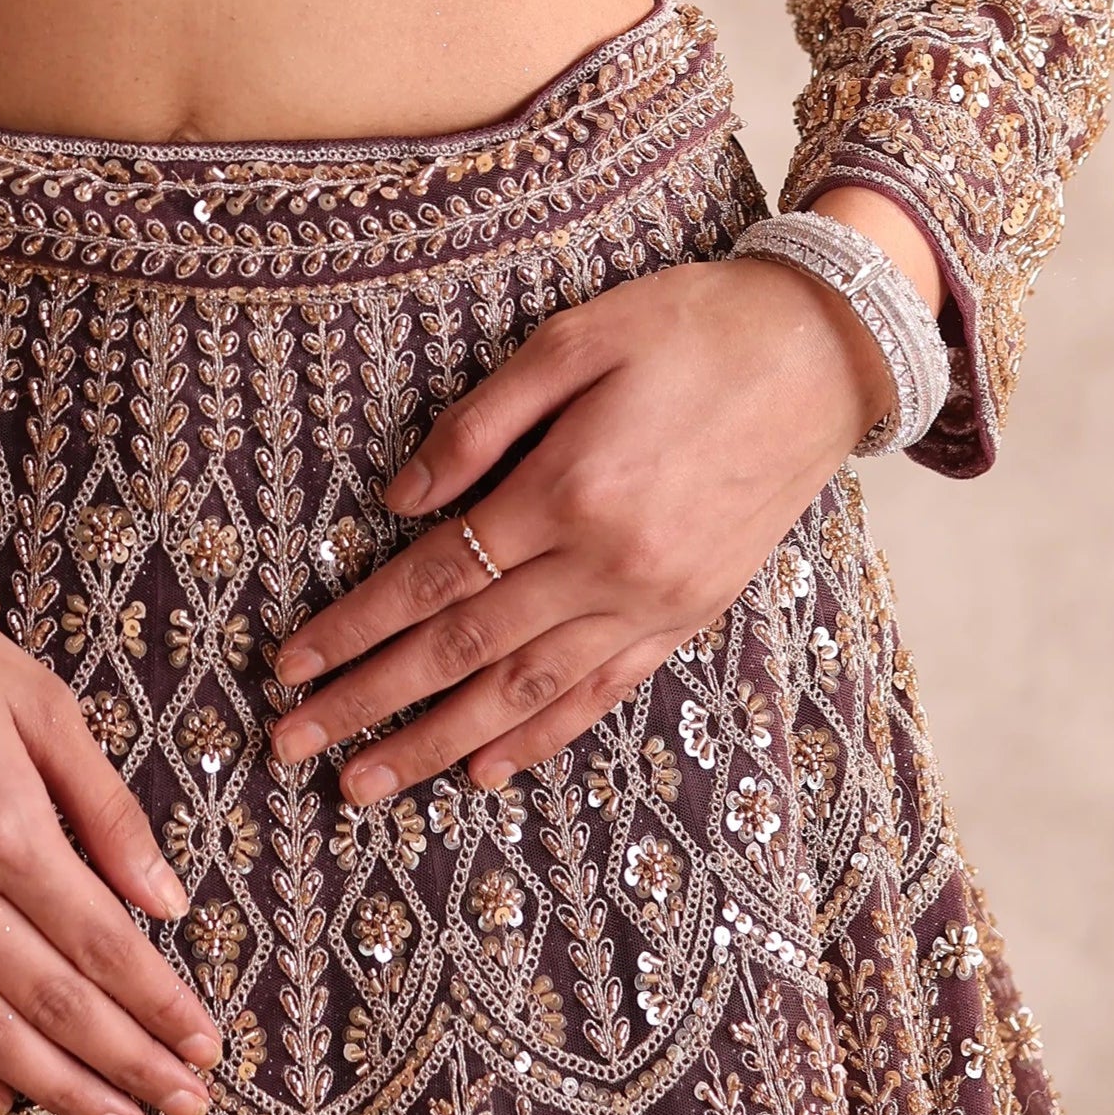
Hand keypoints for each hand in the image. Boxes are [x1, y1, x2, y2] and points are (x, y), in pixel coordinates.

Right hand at [0, 471, 221, 1114]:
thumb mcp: (39, 701)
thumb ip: (105, 807)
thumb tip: (166, 899)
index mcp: (5, 828)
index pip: (102, 945)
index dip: (159, 1006)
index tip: (206, 1047)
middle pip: (53, 1005)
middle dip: (129, 1065)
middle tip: (186, 1107)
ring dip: (57, 1089)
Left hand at [266, 248, 892, 801]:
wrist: (822, 356)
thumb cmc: (689, 328)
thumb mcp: (572, 339)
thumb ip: (481, 419)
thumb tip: (401, 495)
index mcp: (568, 489)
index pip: (434, 578)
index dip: (356, 628)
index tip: (291, 666)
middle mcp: (607, 564)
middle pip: (464, 650)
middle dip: (370, 704)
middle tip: (292, 747)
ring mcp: (652, 601)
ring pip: (524, 691)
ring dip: (437, 744)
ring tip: (366, 786)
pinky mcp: (689, 615)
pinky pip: (600, 693)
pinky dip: (539, 738)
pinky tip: (485, 769)